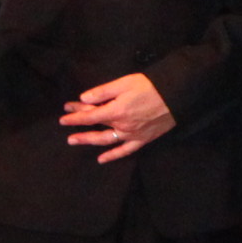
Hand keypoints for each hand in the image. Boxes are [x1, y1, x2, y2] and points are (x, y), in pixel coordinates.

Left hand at [61, 71, 175, 161]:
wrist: (177, 95)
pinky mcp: (142, 139)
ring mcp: (132, 135)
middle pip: (96, 125)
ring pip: (106, 140)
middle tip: (65, 124)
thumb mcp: (125, 82)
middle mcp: (121, 126)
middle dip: (79, 124)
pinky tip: (102, 159)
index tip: (64, 115)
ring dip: (89, 140)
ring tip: (74, 141)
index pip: (90, 115)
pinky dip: (113, 156)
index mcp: (116, 110)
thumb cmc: (151, 86)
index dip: (75, 115)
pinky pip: (125, 150)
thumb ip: (104, 91)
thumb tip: (84, 98)